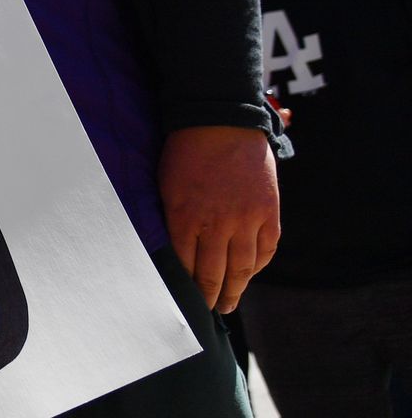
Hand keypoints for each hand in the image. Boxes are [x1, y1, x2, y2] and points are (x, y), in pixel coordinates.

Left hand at [158, 125, 278, 313]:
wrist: (221, 121)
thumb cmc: (184, 152)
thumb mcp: (165, 186)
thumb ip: (171, 219)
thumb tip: (172, 251)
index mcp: (183, 217)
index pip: (184, 266)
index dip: (184, 287)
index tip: (181, 302)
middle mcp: (217, 224)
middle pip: (213, 274)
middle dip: (208, 297)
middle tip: (205, 312)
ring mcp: (246, 220)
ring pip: (242, 269)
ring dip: (235, 290)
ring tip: (227, 304)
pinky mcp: (269, 213)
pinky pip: (266, 250)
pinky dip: (258, 266)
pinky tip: (249, 274)